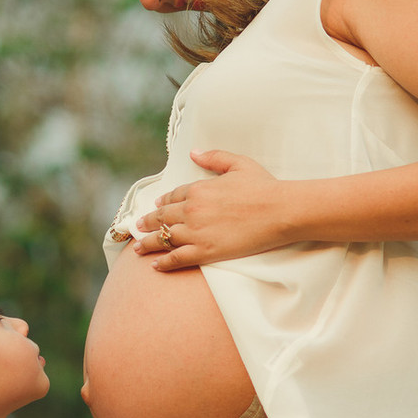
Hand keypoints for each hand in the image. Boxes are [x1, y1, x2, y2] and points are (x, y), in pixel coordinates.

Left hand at [132, 149, 285, 269]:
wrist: (280, 211)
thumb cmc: (264, 187)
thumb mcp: (238, 164)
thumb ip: (213, 157)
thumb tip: (193, 152)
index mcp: (198, 189)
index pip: (173, 196)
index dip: (163, 202)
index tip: (157, 206)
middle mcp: (192, 210)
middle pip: (163, 218)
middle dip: (148, 223)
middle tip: (137, 228)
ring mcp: (196, 232)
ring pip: (164, 239)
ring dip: (148, 243)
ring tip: (138, 248)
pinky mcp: (205, 252)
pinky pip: (177, 258)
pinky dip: (164, 262)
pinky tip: (156, 265)